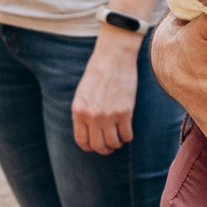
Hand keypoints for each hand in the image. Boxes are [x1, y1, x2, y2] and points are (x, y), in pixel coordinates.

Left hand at [72, 30, 140, 153]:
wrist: (113, 57)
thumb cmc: (98, 73)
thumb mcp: (82, 94)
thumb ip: (83, 113)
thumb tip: (89, 133)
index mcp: (78, 111)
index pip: (82, 142)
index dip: (90, 147)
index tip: (96, 145)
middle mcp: (92, 116)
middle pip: (98, 146)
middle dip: (104, 149)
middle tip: (110, 145)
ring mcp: (108, 115)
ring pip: (113, 143)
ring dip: (117, 144)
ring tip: (119, 137)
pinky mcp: (125, 112)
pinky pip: (127, 136)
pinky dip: (127, 137)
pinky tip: (127, 130)